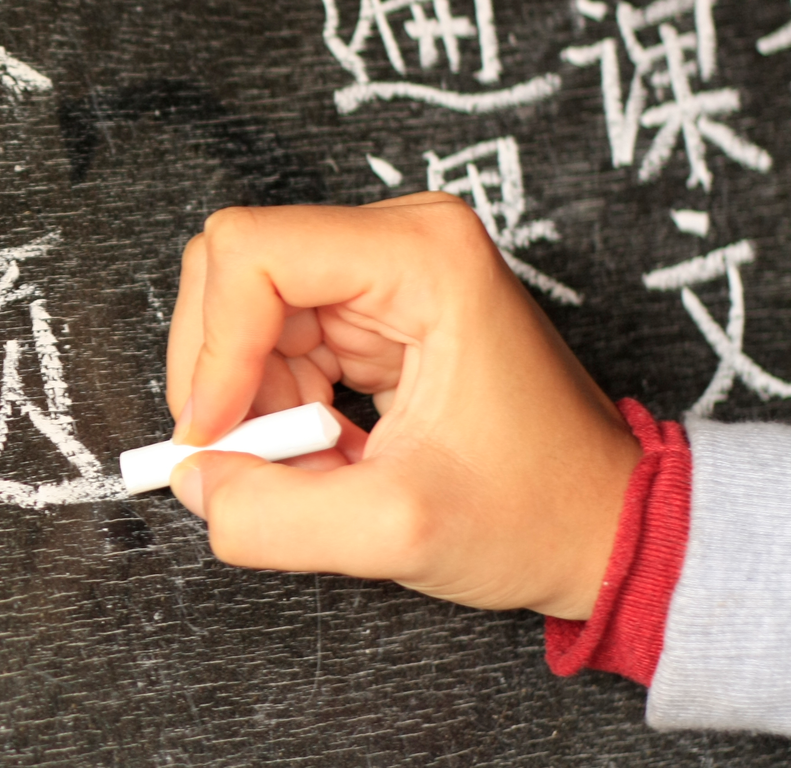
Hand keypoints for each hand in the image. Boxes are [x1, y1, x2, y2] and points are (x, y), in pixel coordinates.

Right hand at [163, 192, 642, 619]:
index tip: (217, 434)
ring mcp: (381, 274)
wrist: (602, 527)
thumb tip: (194, 481)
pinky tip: (326, 454)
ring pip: (239, 318)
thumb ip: (273, 516)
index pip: (250, 253)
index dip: (212, 349)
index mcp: (423, 256)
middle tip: (258, 458)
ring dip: (250, 404)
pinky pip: (267, 346)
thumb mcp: (397, 532)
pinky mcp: (367, 312)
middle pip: (231, 274)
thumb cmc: (538, 512)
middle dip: (224, 378)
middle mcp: (399, 242)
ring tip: (315, 467)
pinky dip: (271, 410)